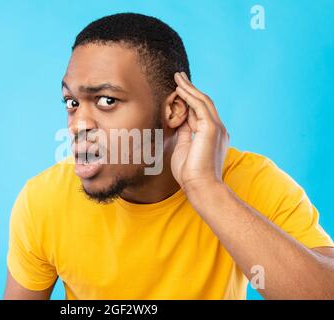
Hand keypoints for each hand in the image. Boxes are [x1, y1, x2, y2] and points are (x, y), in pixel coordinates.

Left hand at [171, 72, 229, 192]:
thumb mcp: (184, 148)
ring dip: (189, 88)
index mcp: (212, 135)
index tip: (179, 90)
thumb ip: (184, 133)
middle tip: (179, 76)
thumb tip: (179, 121)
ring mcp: (216, 128)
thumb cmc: (190, 174)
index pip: (200, 112)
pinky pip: (200, 106)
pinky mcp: (212, 128)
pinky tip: (180, 89)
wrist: (201, 187)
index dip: (189, 100)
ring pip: (202, 101)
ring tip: (178, 77)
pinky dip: (190, 96)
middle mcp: (217, 129)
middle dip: (191, 88)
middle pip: (203, 102)